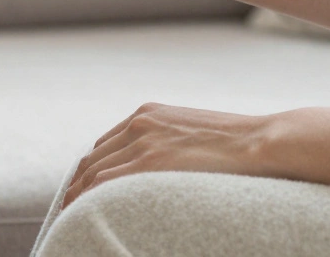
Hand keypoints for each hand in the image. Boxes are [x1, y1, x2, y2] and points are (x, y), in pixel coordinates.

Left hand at [63, 103, 272, 207]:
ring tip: (68, 216)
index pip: (105, 145)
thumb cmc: (238, 144)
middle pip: (93, 158)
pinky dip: (87, 199)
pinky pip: (104, 184)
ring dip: (77, 196)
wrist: (262, 141)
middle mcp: (140, 122)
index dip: (90, 169)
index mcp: (149, 113)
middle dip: (77, 184)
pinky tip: (80, 214)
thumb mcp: (193, 133)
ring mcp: (144, 140)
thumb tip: (162, 165)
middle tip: (66, 207)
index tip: (81, 188)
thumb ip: (169, 143)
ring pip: (93, 173)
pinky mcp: (151, 161)